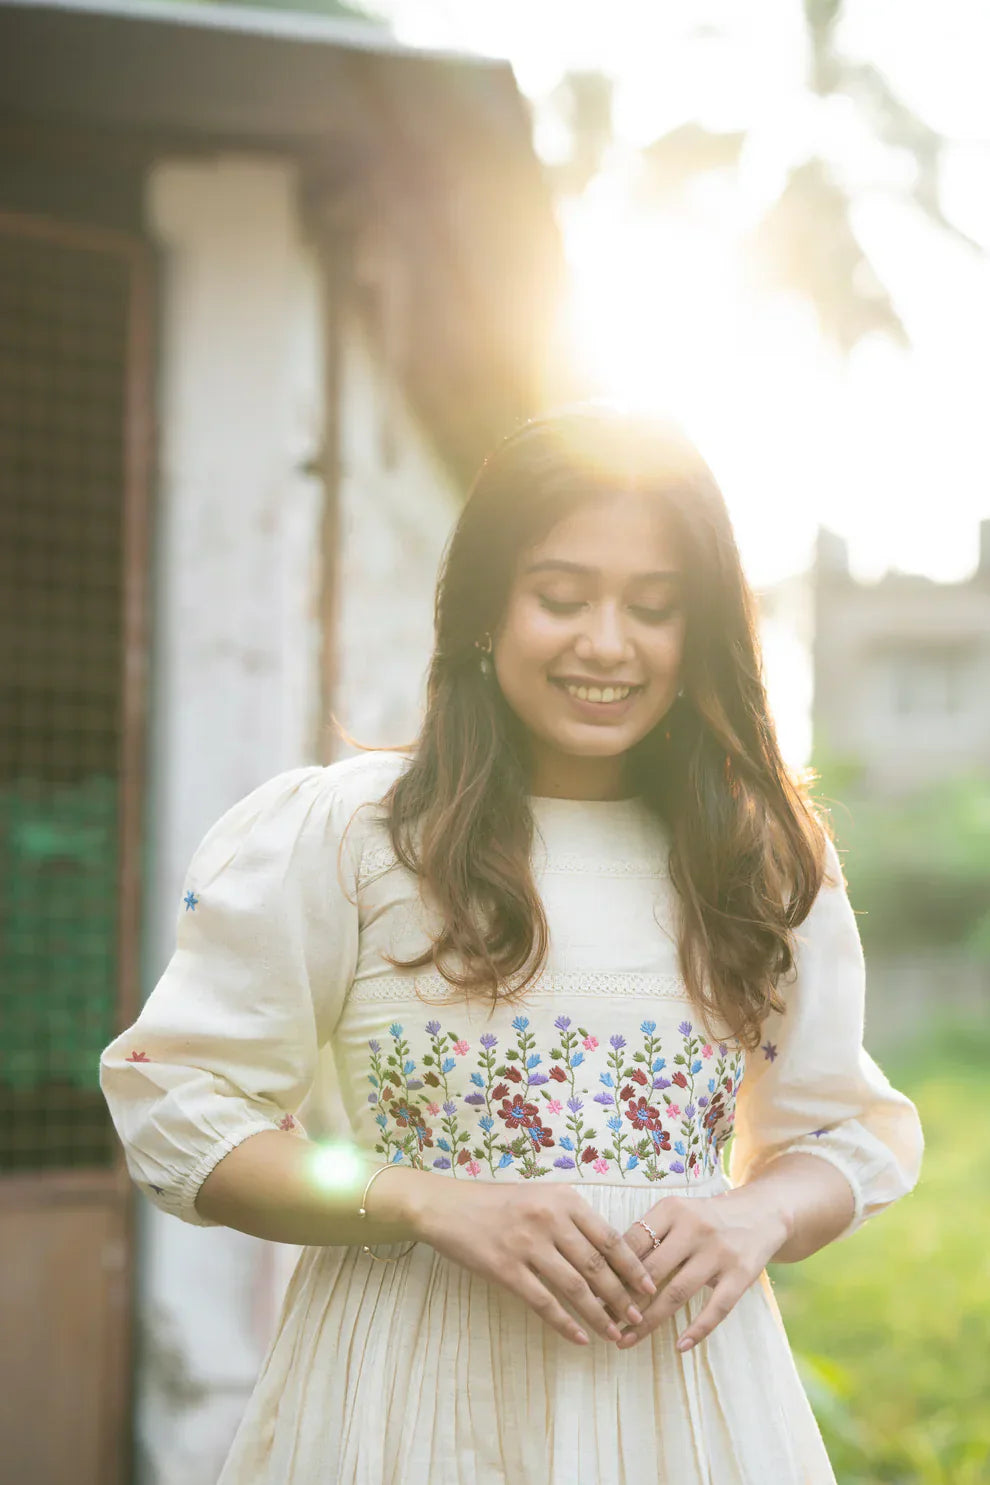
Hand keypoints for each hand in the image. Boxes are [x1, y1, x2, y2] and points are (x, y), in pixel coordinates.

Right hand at [410, 1179, 658, 1347]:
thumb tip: (608, 1251)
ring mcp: (527, 1244)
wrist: (447, 1207)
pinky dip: (565, 1324)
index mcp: (563, 1200)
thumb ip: (571, 1217)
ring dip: (598, 1314)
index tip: (649, 1287)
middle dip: (621, 1295)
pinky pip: (543, 1302)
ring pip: (575, 1286)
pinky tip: (579, 1338)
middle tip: (638, 1317)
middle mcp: (549, 1220)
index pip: (609, 1237)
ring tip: (615, 1334)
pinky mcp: (506, 1269)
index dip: (632, 1266)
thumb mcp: (540, 1196)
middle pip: (597, 1265)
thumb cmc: (497, 1203)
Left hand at [614, 1187, 789, 1351]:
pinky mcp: (741, 1275)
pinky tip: (679, 1346)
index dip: (610, 1270)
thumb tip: (605, 1272)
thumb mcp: (677, 1214)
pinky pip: (716, 1309)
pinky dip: (697, 1330)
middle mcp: (695, 1228)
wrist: (761, 1213)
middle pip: (651, 1271)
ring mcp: (719, 1252)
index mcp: (672, 1209)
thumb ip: (649, 1237)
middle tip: (603, 1323)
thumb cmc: (705, 1219)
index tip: (590, 1294)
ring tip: (627, 1340)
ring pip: (677, 1293)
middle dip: (623, 1301)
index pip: (633, 1243)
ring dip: (649, 1322)